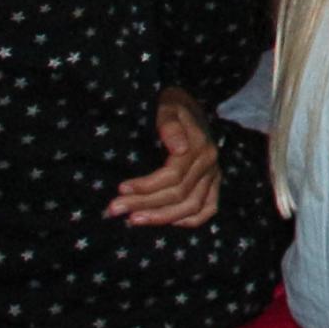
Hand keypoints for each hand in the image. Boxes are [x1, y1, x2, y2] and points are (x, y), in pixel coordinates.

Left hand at [109, 87, 222, 226]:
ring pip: (192, 207)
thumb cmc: (171, 106)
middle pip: (178, 194)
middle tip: (114, 209)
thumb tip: (178, 148)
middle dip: (144, 204)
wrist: (189, 105)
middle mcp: (209, 164)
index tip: (120, 188)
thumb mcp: (168, 106)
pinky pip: (207, 209)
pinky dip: (188, 220)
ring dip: (162, 217)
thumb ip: (170, 124)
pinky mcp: (213, 183)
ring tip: (133, 220)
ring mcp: (213, 175)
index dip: (146, 185)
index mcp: (199, 146)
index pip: (174, 175)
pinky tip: (165, 222)